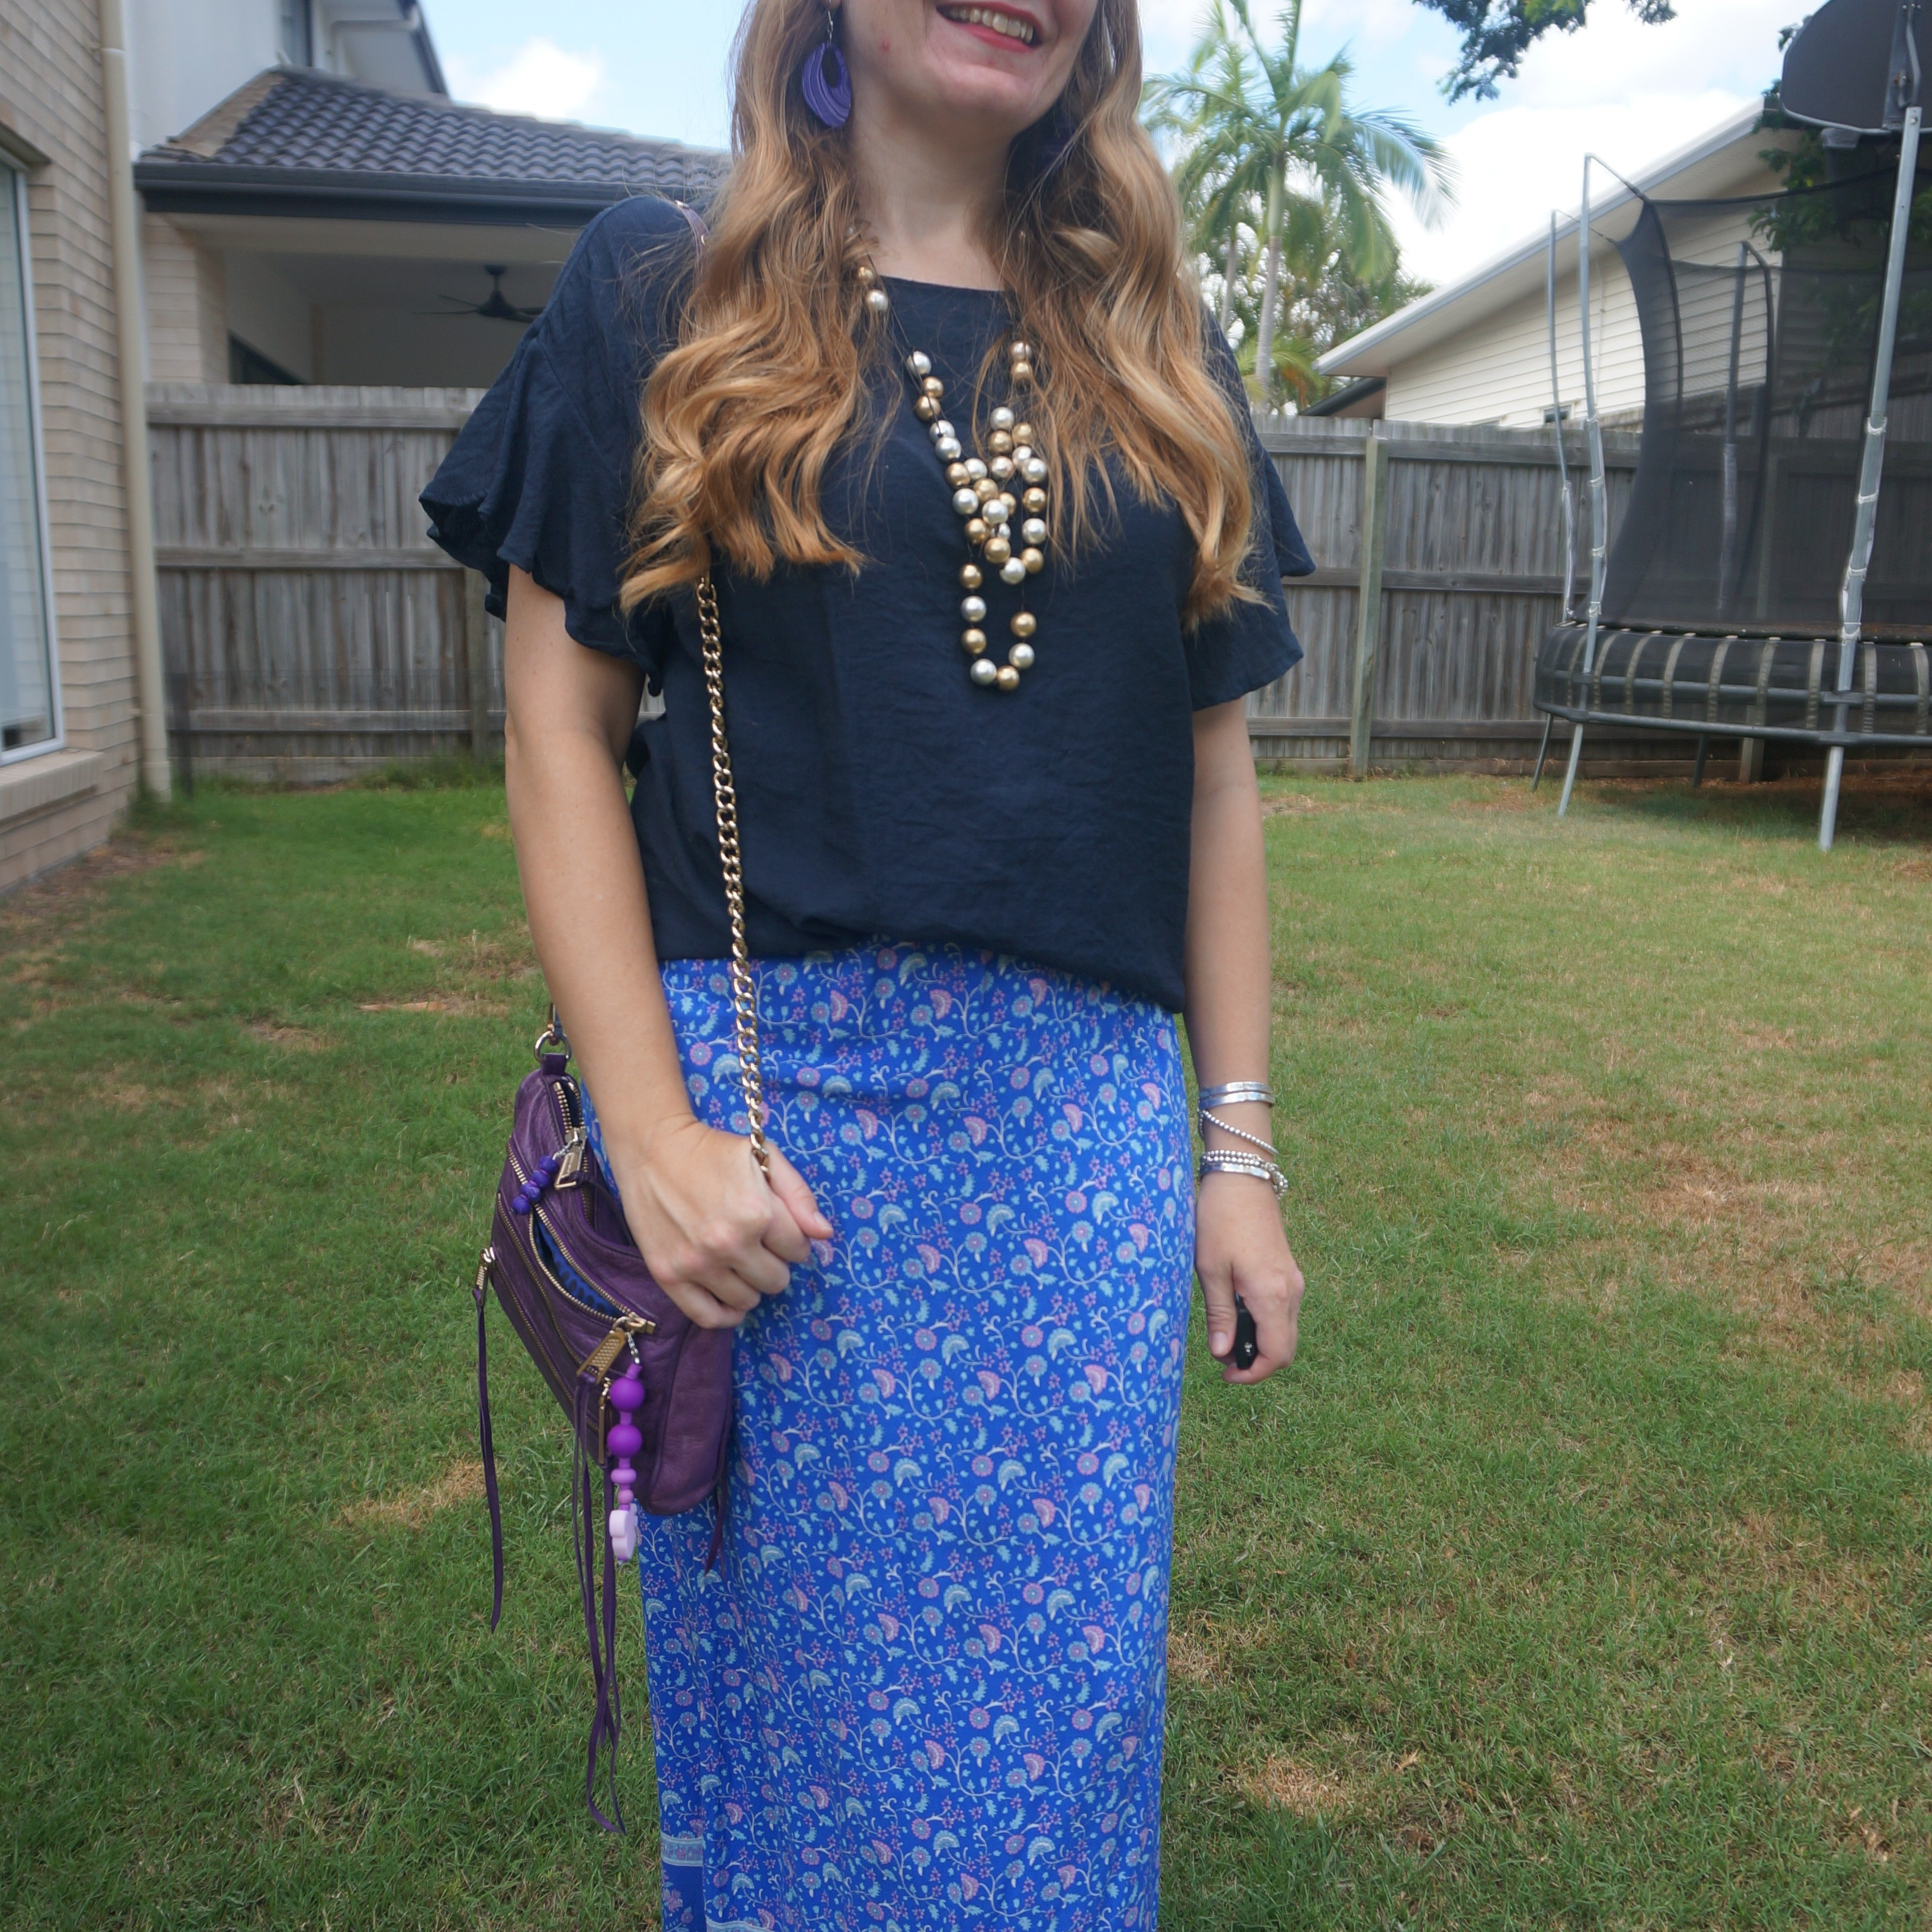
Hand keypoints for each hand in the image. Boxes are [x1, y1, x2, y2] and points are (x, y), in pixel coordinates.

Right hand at [605, 1115, 831, 1330]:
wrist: (653, 1151)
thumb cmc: (712, 1151)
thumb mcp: (764, 1157)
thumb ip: (799, 1195)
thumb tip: (825, 1235)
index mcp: (757, 1212)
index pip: (798, 1250)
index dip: (794, 1240)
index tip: (779, 1230)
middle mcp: (728, 1243)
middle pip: (776, 1280)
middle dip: (775, 1263)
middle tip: (759, 1245)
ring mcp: (696, 1264)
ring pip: (747, 1301)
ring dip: (750, 1284)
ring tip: (740, 1262)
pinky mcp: (668, 1276)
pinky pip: (708, 1317)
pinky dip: (725, 1313)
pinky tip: (729, 1295)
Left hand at [1194, 1172, 1304, 1383]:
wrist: (1242, 1178)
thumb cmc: (1220, 1220)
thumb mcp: (1210, 1269)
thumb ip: (1220, 1314)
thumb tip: (1222, 1354)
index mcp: (1272, 1295)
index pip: (1276, 1355)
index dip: (1253, 1374)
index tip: (1226, 1374)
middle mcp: (1291, 1292)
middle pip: (1285, 1349)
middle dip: (1255, 1362)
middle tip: (1221, 1356)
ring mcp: (1293, 1281)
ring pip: (1285, 1331)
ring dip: (1259, 1343)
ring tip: (1225, 1333)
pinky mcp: (1288, 1271)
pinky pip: (1283, 1312)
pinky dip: (1264, 1324)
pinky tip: (1237, 1311)